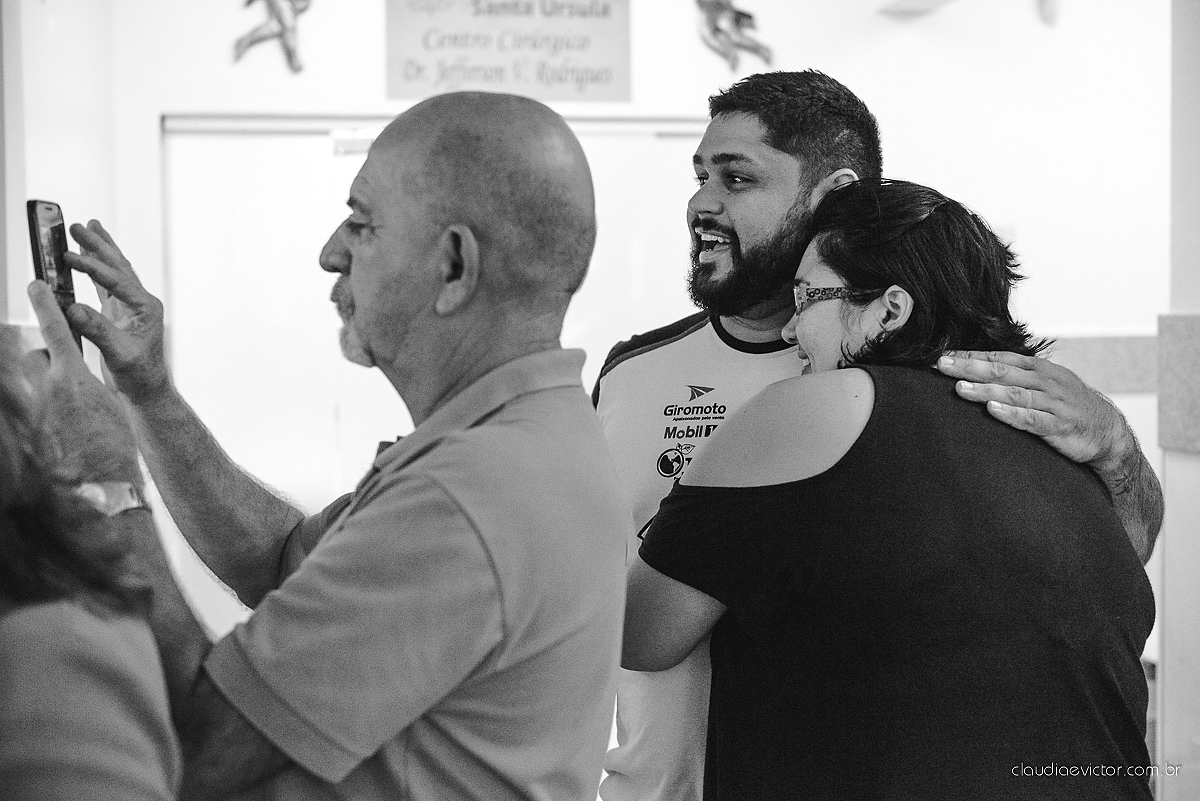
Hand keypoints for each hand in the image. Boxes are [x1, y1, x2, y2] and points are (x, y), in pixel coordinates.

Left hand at [25, 281, 140, 484]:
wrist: (101, 491)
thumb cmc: (114, 449)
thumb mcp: (108, 407)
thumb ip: (88, 386)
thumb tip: (78, 380)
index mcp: (72, 379)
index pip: (54, 331)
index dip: (45, 305)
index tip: (36, 284)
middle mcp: (46, 392)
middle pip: (37, 358)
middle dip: (48, 359)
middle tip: (68, 373)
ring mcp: (32, 412)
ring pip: (33, 384)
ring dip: (47, 387)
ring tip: (70, 407)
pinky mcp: (28, 430)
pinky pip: (35, 408)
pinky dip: (47, 412)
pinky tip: (64, 429)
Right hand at [63, 220, 169, 404]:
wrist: (147, 389)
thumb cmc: (139, 375)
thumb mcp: (119, 354)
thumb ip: (98, 331)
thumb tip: (72, 309)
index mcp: (146, 307)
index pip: (118, 281)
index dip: (93, 267)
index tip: (68, 256)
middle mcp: (141, 302)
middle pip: (118, 266)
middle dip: (98, 245)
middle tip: (77, 224)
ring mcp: (131, 305)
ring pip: (113, 270)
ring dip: (98, 250)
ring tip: (86, 227)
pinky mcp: (120, 312)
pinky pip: (105, 284)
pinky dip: (95, 269)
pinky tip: (85, 255)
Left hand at [935, 350, 1133, 471]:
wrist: (1108, 430)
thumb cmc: (1069, 405)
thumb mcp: (1046, 383)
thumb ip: (1017, 376)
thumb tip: (979, 368)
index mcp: (1038, 369)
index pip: (1000, 358)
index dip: (971, 356)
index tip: (944, 355)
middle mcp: (1044, 382)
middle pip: (1002, 371)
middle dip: (969, 367)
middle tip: (942, 364)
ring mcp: (1052, 404)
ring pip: (1014, 394)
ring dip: (985, 390)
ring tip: (959, 387)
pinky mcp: (1058, 427)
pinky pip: (1032, 419)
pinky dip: (1011, 414)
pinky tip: (992, 410)